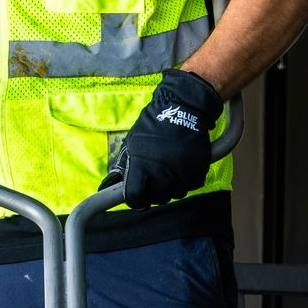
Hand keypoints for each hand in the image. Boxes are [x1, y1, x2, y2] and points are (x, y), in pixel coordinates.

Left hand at [107, 70, 222, 207]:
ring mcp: (181, 171)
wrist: (184, 107)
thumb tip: (110, 185)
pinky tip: (185, 165)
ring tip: (173, 170)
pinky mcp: (198, 170)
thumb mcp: (134, 141)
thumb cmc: (155, 124)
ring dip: (174, 186)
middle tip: (158, 180)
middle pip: (158, 198)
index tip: (140, 197)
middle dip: (157, 192)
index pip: (135, 196)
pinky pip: (193, 185)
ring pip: (177, 193)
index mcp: (141, 163)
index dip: (136, 200)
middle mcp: (161, 170)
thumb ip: (125, 164)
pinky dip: (190, 179)